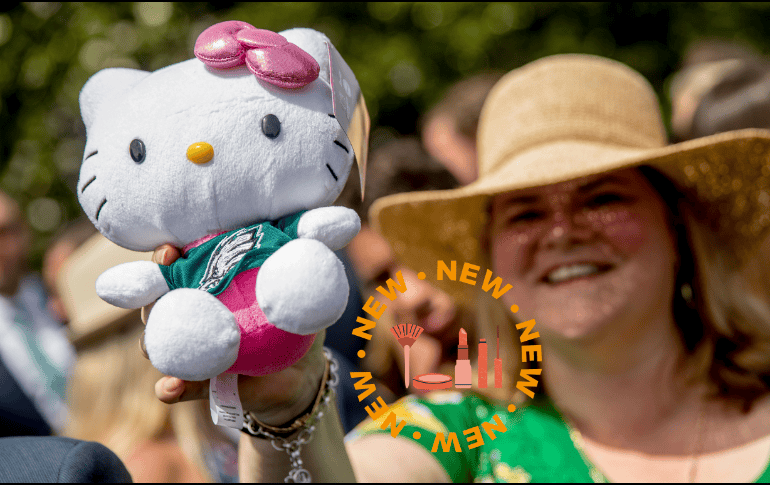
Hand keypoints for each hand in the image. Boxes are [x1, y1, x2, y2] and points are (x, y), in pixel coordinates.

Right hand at [140, 243, 327, 425]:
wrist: (302, 373)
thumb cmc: (293, 321)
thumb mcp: (296, 293)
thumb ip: (293, 269)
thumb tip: (311, 233)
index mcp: (211, 288)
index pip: (179, 266)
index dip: (168, 256)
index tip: (171, 249)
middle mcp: (196, 316)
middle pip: (158, 299)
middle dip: (149, 288)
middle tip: (163, 277)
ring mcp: (196, 350)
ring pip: (158, 343)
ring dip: (152, 339)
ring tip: (155, 338)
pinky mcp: (203, 383)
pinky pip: (180, 387)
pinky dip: (170, 388)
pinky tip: (168, 387)